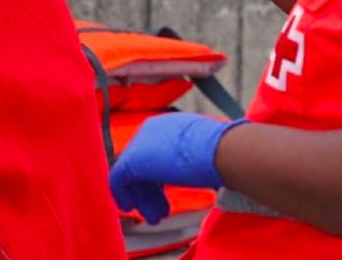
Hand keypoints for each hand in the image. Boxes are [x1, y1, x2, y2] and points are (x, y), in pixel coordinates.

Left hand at [108, 112, 248, 224]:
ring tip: (155, 216)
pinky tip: (131, 207)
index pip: (153, 153)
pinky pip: (118, 180)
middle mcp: (150, 129)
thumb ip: (189, 157)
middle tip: (160, 211)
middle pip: (141, 164)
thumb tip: (194, 169)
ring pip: (131, 174)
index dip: (156, 178)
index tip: (164, 196)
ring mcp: (140, 143)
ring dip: (142, 198)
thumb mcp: (204, 150)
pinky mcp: (133, 160)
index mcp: (168, 125)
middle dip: (149, 190)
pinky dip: (123, 195)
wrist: (222, 150)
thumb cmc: (223, 151)